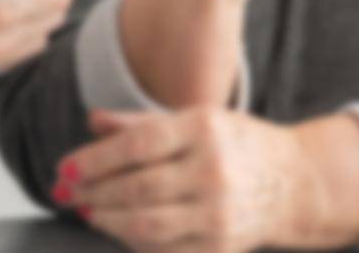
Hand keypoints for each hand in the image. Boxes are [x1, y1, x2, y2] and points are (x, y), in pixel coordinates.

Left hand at [55, 108, 358, 252]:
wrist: (294, 183)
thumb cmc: (233, 143)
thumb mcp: (194, 119)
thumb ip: (139, 121)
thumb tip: (92, 121)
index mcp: (204, 129)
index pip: (137, 144)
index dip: (95, 159)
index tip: (64, 167)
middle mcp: (214, 171)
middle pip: (138, 188)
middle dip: (93, 192)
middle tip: (66, 192)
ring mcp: (220, 214)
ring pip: (148, 225)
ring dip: (107, 220)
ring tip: (87, 210)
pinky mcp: (221, 247)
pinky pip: (165, 250)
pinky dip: (134, 242)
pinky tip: (117, 229)